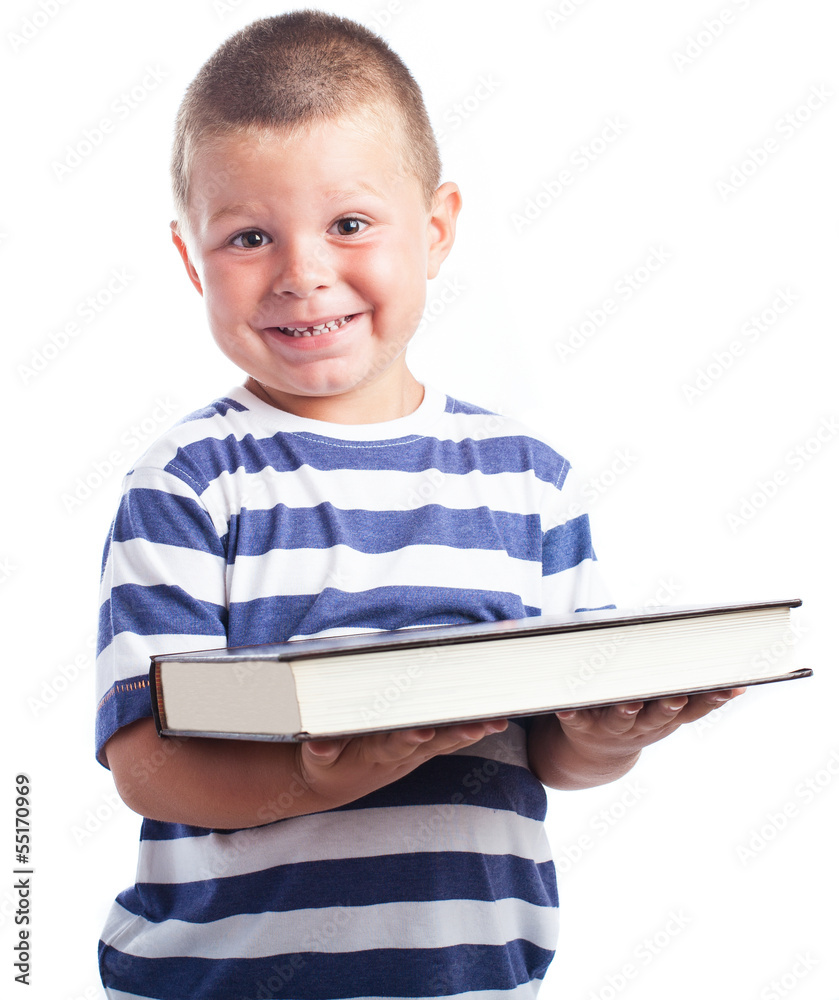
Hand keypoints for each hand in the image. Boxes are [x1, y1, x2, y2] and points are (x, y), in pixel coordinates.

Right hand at [296, 719, 508, 809]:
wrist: (337, 779)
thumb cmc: (326, 761)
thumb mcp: (316, 760)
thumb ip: (320, 750)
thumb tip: (318, 744)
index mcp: (375, 752)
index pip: (394, 744)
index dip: (409, 738)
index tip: (424, 731)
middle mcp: (402, 753)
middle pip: (432, 744)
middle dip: (455, 735)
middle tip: (477, 728)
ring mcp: (415, 752)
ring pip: (448, 741)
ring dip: (472, 732)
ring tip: (497, 722)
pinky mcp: (422, 748)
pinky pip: (451, 739)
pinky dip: (471, 730)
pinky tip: (496, 719)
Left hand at [556, 688, 746, 763]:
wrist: (595, 753)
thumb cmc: (640, 717)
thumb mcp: (671, 711)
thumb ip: (698, 696)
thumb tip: (740, 682)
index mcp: (666, 717)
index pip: (694, 708)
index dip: (711, 699)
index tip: (729, 686)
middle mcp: (642, 725)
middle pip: (658, 716)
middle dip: (668, 707)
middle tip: (676, 696)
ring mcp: (612, 727)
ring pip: (621, 719)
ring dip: (626, 711)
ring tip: (629, 701)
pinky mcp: (583, 726)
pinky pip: (576, 720)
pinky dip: (571, 714)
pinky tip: (565, 707)